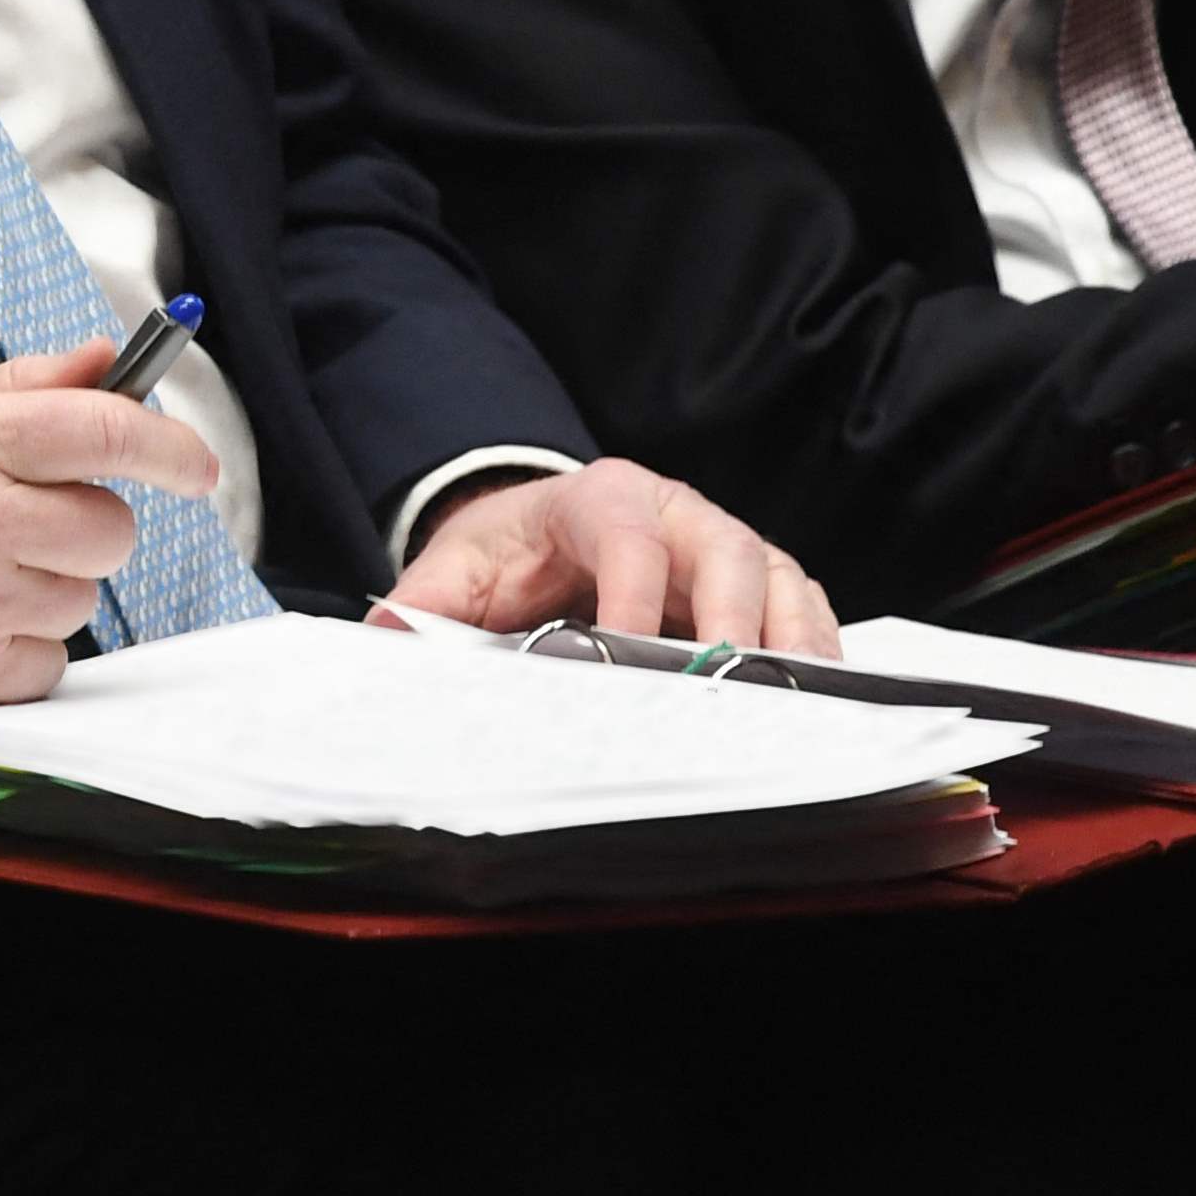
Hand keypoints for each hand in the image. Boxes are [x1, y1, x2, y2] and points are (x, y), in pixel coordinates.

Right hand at [0, 340, 212, 707]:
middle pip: (111, 527)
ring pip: (82, 598)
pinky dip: (17, 648)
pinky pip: (48, 662)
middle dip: (89, 525)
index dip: (170, 447)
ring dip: (44, 588)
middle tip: (28, 522)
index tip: (195, 466)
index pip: (103, 429)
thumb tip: (109, 359)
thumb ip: (18, 390)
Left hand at [382, 462, 834, 653]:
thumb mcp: (456, 568)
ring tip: (790, 697)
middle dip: (733, 613)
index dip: (632, 589)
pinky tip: (812, 698)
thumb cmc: (509, 552)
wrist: (543, 534)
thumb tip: (383, 638)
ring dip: (788, 635)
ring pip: (776, 576)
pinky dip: (813, 649)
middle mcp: (676, 512)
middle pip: (724, 548)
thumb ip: (424, 604)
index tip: (627, 651)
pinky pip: (801, 606)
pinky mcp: (757, 582)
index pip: (626, 533)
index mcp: (600, 497)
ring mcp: (725, 545)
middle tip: (729, 679)